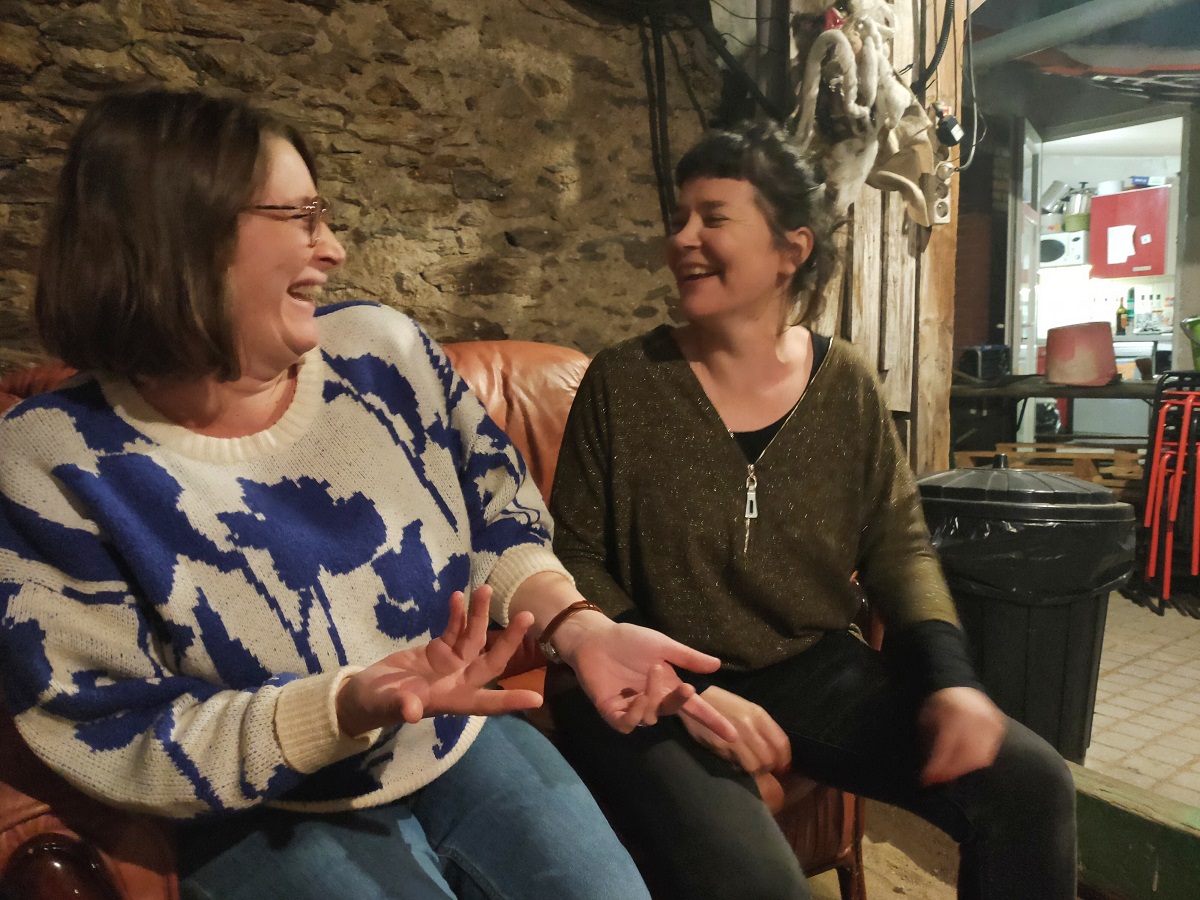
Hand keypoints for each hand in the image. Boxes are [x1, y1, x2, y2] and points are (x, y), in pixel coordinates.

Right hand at [336, 586, 541, 735]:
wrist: (363, 693)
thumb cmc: (375, 705)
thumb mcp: (385, 704)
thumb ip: (400, 705)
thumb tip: (411, 710)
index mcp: (451, 701)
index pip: (486, 703)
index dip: (510, 701)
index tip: (537, 699)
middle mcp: (458, 681)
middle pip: (491, 661)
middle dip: (509, 640)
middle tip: (528, 615)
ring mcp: (450, 664)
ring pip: (473, 638)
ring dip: (480, 615)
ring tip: (485, 588)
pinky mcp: (438, 650)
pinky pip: (454, 629)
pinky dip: (458, 614)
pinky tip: (459, 596)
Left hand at [557, 617, 737, 741]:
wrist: (596, 638)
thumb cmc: (629, 640)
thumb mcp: (663, 646)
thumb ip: (688, 658)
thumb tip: (717, 665)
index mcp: (667, 686)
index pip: (694, 708)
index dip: (712, 721)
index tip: (733, 735)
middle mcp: (652, 700)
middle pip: (673, 711)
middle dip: (680, 701)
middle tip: (685, 687)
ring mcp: (631, 707)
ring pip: (650, 718)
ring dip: (654, 700)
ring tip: (651, 673)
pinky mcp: (611, 711)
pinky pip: (627, 724)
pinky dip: (634, 714)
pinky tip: (636, 698)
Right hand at [680, 686, 790, 774]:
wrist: (696, 699)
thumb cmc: (724, 705)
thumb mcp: (747, 710)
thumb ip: (763, 729)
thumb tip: (777, 754)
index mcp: (759, 714)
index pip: (782, 744)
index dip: (784, 760)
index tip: (781, 767)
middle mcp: (749, 725)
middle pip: (769, 759)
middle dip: (769, 768)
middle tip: (764, 769)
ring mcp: (735, 736)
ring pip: (755, 766)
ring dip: (754, 771)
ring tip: (749, 767)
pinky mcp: (720, 746)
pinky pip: (737, 765)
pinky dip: (739, 767)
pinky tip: (735, 761)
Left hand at [918, 686, 1005, 785]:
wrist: (955, 684)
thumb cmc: (938, 704)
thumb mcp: (926, 721)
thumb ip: (930, 745)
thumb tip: (930, 774)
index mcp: (954, 716)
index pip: (946, 749)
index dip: (937, 768)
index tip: (926, 780)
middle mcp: (975, 719)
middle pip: (967, 757)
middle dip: (952, 772)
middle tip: (939, 778)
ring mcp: (990, 723)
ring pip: (982, 757)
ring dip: (965, 769)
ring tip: (951, 772)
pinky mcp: (999, 726)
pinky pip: (991, 751)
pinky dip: (978, 760)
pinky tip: (966, 762)